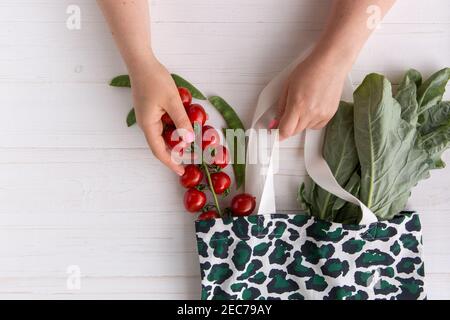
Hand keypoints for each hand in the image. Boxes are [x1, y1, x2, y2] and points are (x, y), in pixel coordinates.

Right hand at [130, 56, 193, 175]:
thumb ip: (181, 121)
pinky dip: (177, 124)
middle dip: (177, 150)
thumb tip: (189, 140)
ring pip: (165, 133)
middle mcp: (147, 123)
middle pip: (162, 144)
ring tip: (194, 137)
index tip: (180, 171)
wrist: (142, 62)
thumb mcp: (172, 101)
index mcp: (149, 125)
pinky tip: (188, 120)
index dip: (170, 162)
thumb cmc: (154, 80)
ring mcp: (149, 116)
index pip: (159, 151)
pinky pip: (166, 122)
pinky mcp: (153, 109)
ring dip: (179, 136)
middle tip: (193, 154)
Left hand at [276, 51, 349, 139]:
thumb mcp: (288, 86)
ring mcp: (322, 115)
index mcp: (298, 105)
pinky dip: (311, 121)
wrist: (331, 63)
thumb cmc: (310, 69)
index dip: (278, 134)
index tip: (274, 134)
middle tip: (287, 115)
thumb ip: (282, 105)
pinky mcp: (330, 114)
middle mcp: (311, 113)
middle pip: (295, 131)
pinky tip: (312, 107)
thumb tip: (278, 118)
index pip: (286, 130)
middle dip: (288, 126)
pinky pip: (316, 125)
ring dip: (300, 122)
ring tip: (304, 104)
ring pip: (305, 128)